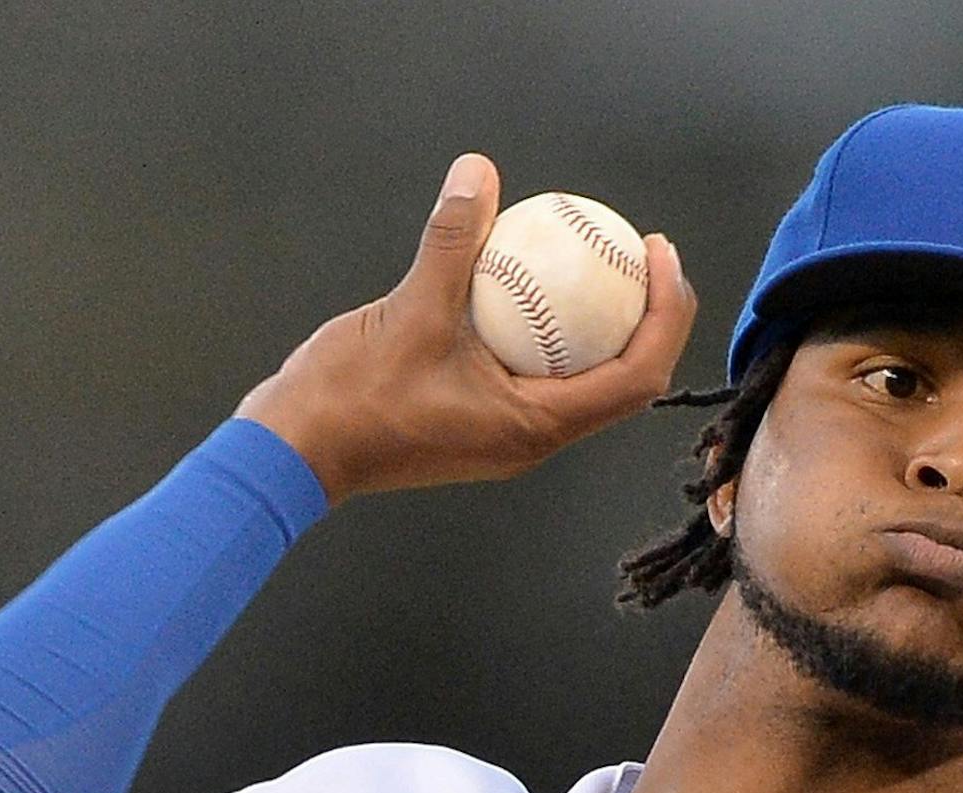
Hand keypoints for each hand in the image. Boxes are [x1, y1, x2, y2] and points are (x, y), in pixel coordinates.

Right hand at [237, 153, 697, 504]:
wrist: (297, 449)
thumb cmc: (352, 397)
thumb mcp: (410, 307)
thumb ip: (454, 241)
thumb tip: (479, 174)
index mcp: (536, 425)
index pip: (637, 376)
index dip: (665, 314)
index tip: (659, 255)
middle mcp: (534, 439)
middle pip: (626, 381)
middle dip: (651, 317)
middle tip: (645, 252)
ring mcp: (510, 435)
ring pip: (586, 381)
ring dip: (607, 326)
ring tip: (603, 262)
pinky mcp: (485, 423)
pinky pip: (541, 374)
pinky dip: (555, 331)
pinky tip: (537, 283)